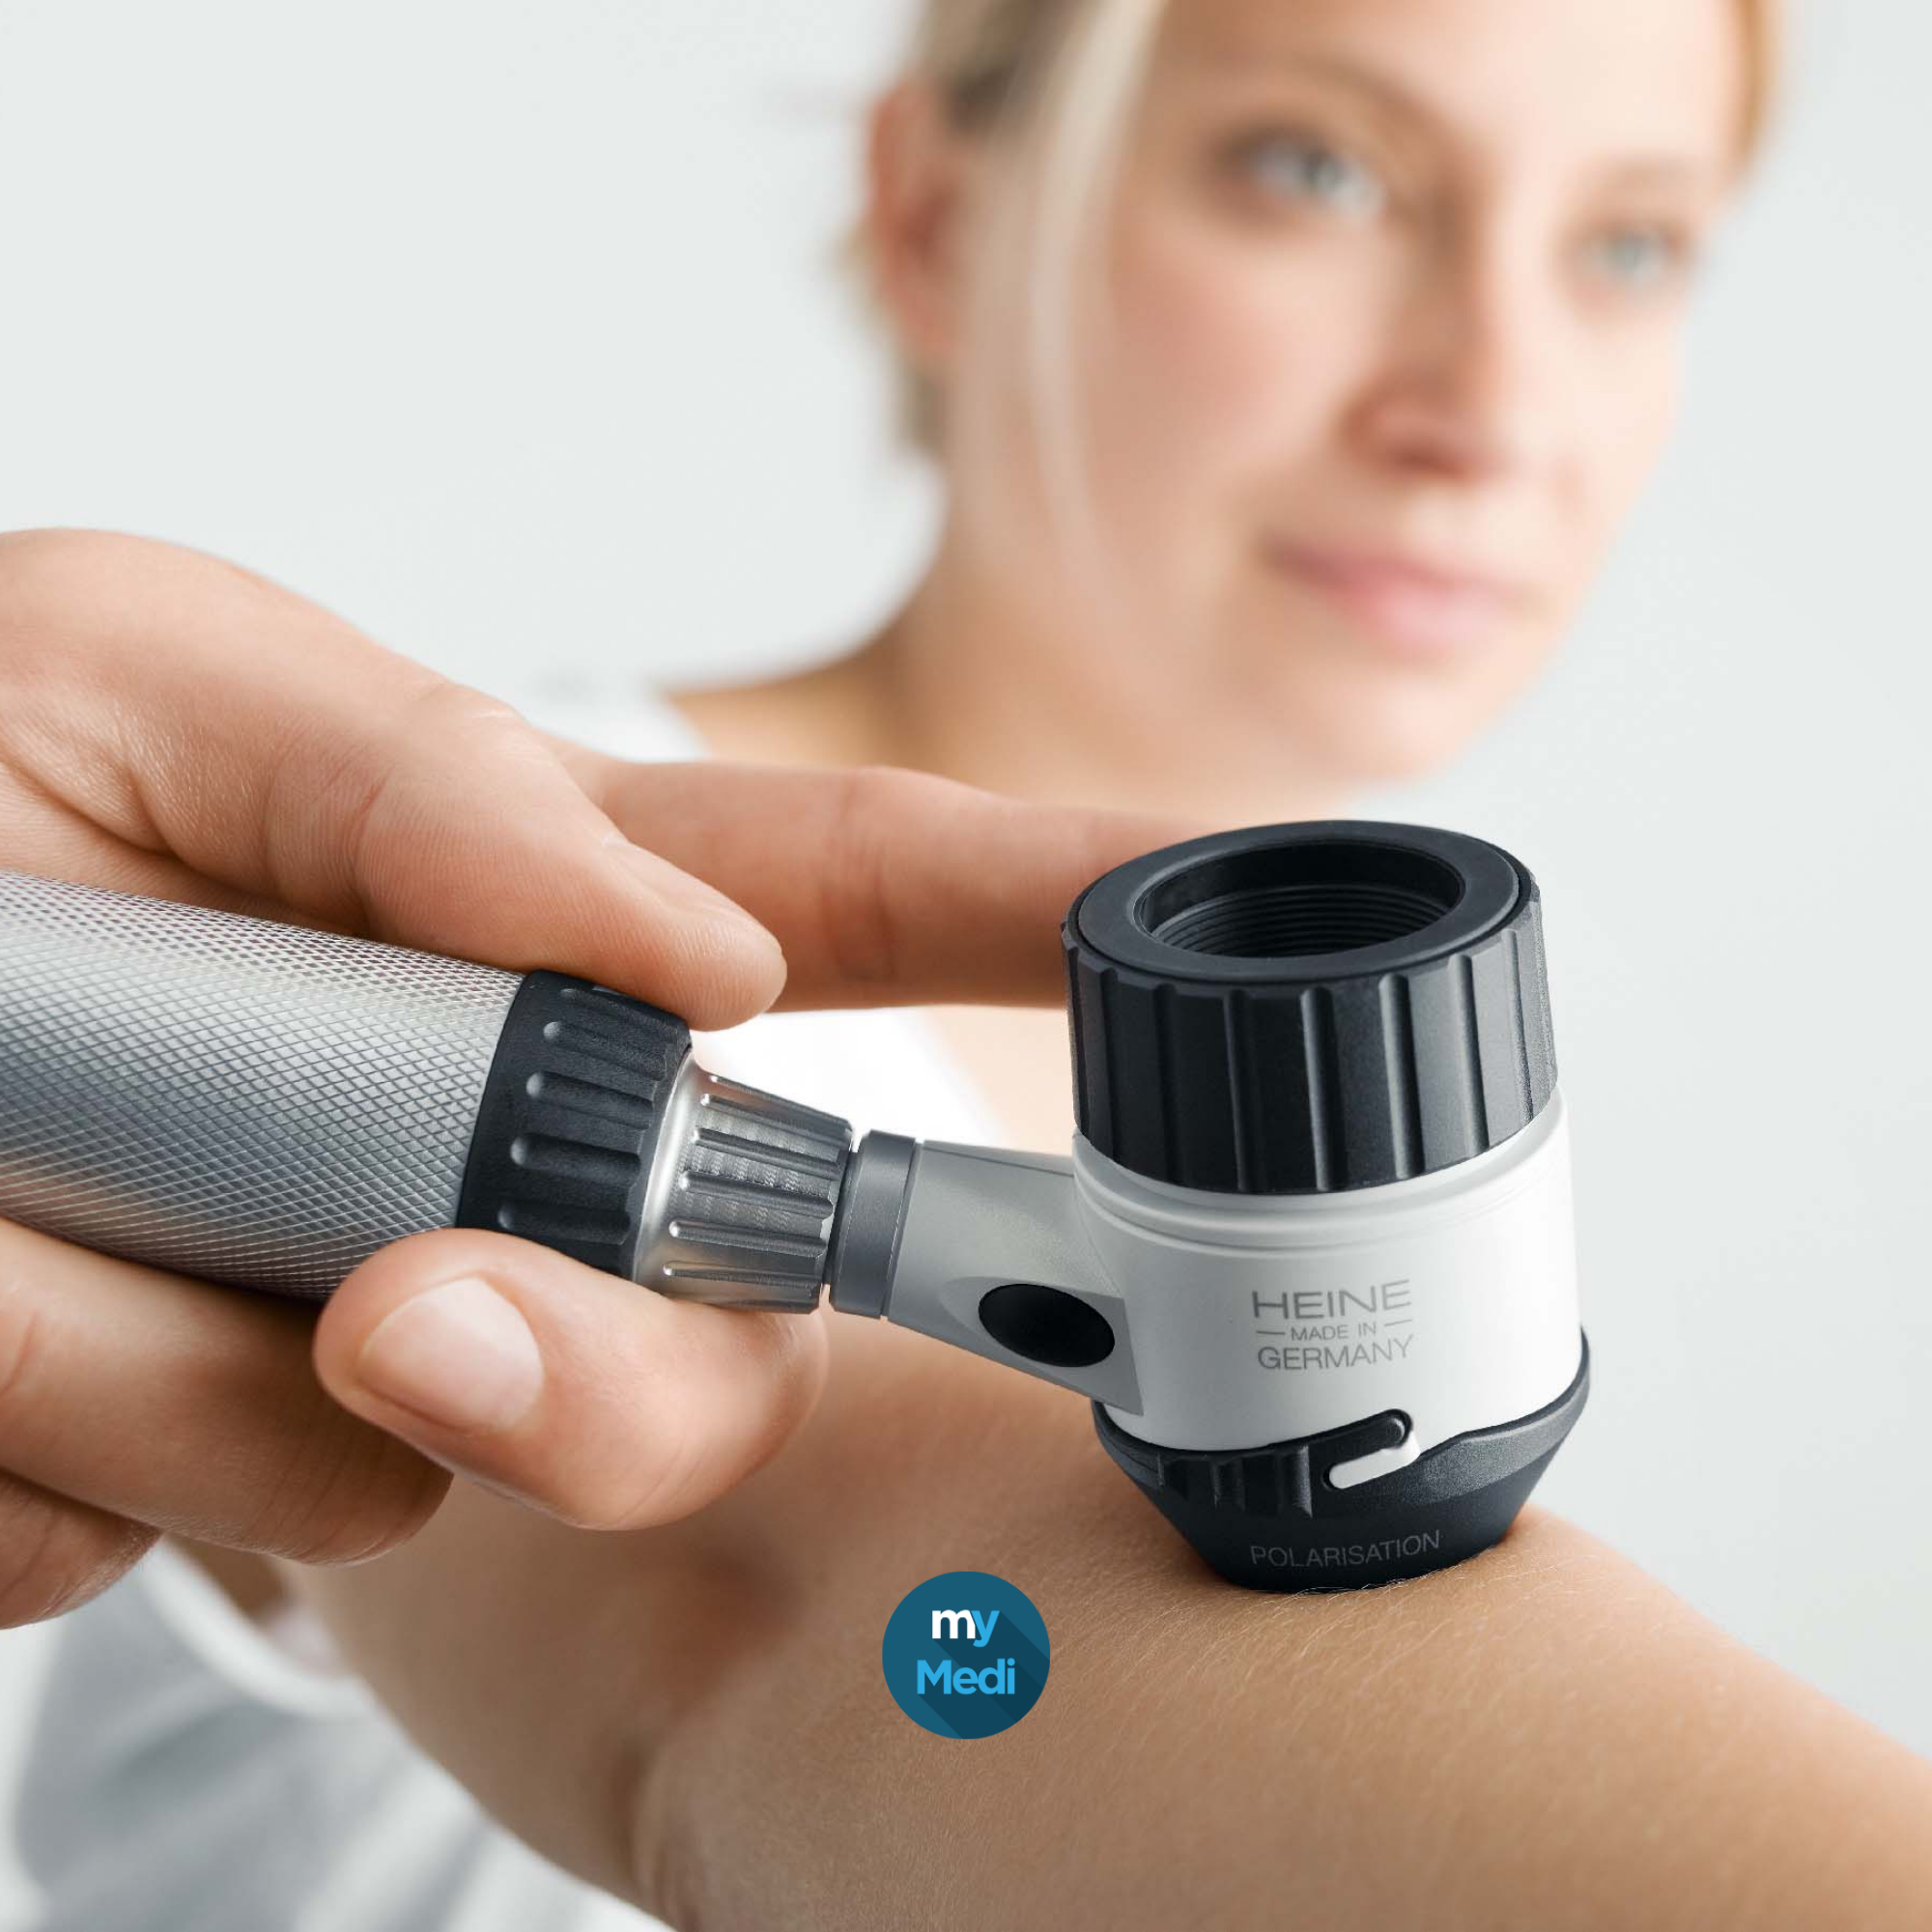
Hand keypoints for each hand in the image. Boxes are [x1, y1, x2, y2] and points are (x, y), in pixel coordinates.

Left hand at [0, 527, 1192, 1625]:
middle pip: (709, 1332)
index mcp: (521, 916)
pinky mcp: (182, 1458)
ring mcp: (350, 1318)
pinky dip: (10, 1424)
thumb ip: (427, 782)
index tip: (1238, 927)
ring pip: (396, 1461)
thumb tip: (702, 966)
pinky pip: (150, 1527)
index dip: (1063, 912)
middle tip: (399, 1317)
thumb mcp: (147, 667)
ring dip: (125, 1336)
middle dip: (612, 1376)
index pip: (858, 901)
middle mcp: (486, 1138)